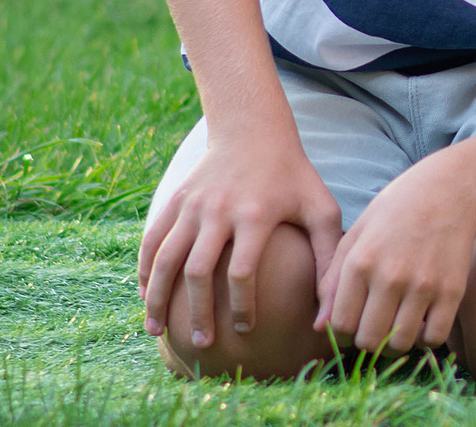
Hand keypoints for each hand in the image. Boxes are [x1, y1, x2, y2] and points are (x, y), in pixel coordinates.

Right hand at [138, 135, 342, 349]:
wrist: (254, 131)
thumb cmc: (294, 177)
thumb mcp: (322, 209)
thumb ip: (330, 258)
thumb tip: (327, 315)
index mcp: (255, 214)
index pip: (242, 272)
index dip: (242, 306)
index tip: (246, 330)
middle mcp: (219, 210)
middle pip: (198, 271)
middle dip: (198, 313)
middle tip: (203, 344)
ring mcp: (193, 204)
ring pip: (167, 258)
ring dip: (159, 298)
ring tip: (159, 332)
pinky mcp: (176, 199)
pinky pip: (153, 239)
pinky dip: (146, 269)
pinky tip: (146, 296)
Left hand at [314, 149, 475, 353]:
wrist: (452, 188)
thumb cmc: (397, 209)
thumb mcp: (357, 234)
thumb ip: (333, 280)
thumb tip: (319, 327)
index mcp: (361, 261)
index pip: (340, 325)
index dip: (343, 331)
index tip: (353, 322)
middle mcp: (390, 276)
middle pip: (369, 341)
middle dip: (367, 341)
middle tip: (375, 326)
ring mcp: (423, 285)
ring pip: (400, 344)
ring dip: (396, 343)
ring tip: (397, 325)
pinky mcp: (452, 291)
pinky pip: (434, 338)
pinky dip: (426, 338)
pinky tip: (423, 320)